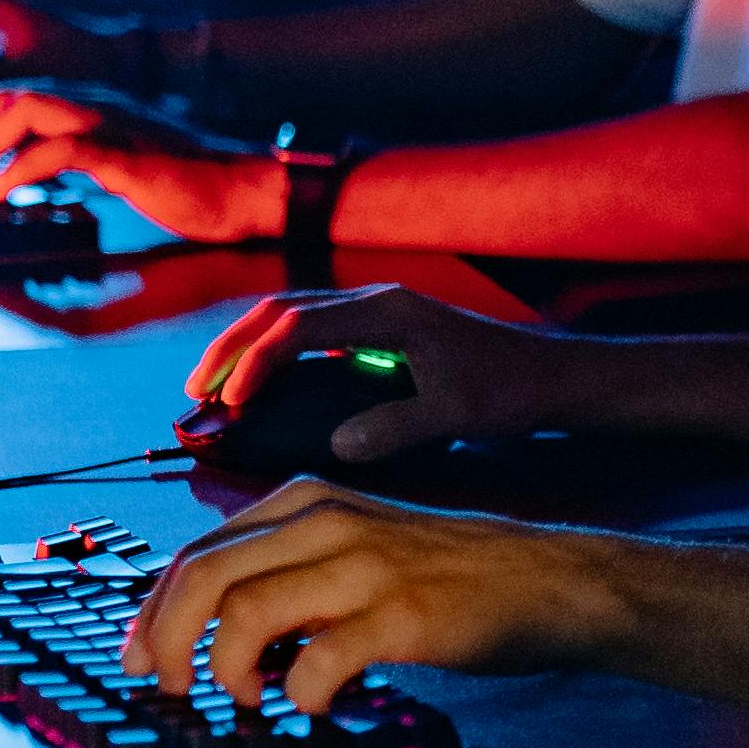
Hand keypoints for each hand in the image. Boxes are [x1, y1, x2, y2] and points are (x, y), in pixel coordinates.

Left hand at [0, 86, 276, 238]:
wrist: (242, 189)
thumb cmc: (187, 183)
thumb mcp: (116, 168)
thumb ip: (74, 163)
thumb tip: (24, 179)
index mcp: (89, 107)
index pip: (13, 100)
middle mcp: (93, 105)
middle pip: (7, 97)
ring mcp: (109, 125)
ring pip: (26, 108)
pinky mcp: (125, 155)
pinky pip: (61, 149)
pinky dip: (22, 169)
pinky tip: (5, 195)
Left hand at [129, 486, 620, 711]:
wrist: (550, 581)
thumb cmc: (452, 574)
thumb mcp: (360, 545)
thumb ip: (293, 568)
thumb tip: (218, 626)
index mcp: (308, 502)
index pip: (200, 550)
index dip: (155, 610)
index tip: (142, 656)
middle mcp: (328, 522)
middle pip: (206, 576)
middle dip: (167, 640)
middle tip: (170, 687)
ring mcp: (365, 565)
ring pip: (246, 612)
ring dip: (225, 669)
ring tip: (245, 698)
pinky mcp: (402, 614)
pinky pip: (319, 662)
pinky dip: (299, 694)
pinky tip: (313, 705)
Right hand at [181, 282, 608, 464]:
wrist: (551, 376)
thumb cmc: (509, 391)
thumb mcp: (457, 414)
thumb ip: (397, 427)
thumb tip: (338, 445)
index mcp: (388, 313)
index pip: (301, 326)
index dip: (257, 361)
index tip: (231, 401)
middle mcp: (376, 302)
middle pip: (283, 309)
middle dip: (233, 347)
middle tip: (197, 391)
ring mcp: (377, 314)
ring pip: (293, 316)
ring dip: (249, 347)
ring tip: (214, 387)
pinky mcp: (380, 332)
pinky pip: (311, 331)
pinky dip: (276, 353)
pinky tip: (262, 386)